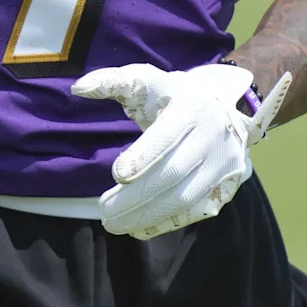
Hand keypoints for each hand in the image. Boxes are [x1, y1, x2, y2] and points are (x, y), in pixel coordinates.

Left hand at [72, 62, 290, 238]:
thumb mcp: (146, 80)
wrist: (228, 108)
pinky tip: (138, 227)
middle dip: (137, 197)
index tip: (117, 173)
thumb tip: (77, 88)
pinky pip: (196, 212)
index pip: (168, 136)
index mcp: (192, 106)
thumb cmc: (174, 95)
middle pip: (174, 173)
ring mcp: (223, 165)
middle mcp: (213, 137)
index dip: (143, 157)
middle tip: (104, 211)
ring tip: (114, 223)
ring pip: (186, 198)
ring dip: (148, 215)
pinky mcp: (226, 188)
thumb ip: (111, 82)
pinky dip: (166, 223)